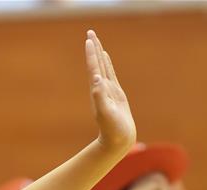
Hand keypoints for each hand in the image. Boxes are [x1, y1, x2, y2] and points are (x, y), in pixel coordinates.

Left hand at [85, 30, 135, 150]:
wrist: (117, 140)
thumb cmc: (112, 129)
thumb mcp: (105, 113)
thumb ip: (99, 96)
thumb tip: (96, 79)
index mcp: (98, 91)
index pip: (93, 67)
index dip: (91, 53)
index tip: (89, 39)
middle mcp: (101, 88)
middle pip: (96, 63)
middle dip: (93, 48)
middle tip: (90, 32)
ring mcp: (108, 90)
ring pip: (103, 67)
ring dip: (99, 54)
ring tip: (96, 41)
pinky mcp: (116, 93)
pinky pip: (111, 74)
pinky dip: (107, 64)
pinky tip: (105, 58)